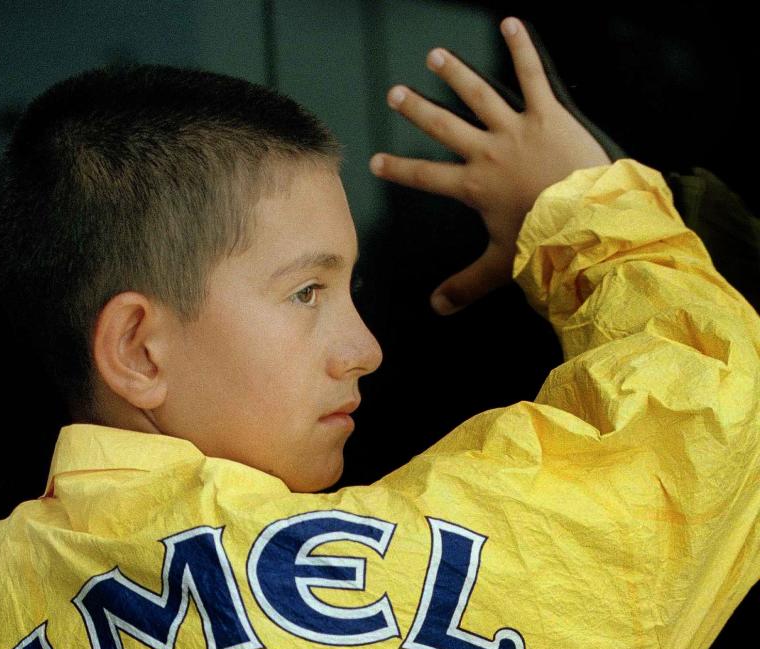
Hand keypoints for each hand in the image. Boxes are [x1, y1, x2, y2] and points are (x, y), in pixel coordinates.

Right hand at [370, 17, 610, 312]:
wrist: (584, 219)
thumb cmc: (544, 244)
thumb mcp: (500, 268)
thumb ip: (465, 286)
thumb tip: (436, 309)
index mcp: (474, 187)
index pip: (426, 177)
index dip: (399, 170)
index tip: (376, 161)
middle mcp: (488, 152)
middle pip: (444, 128)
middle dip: (417, 111)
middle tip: (395, 94)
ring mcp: (516, 129)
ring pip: (479, 95)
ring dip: (455, 74)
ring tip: (435, 56)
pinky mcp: (547, 114)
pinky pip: (532, 75)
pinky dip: (521, 48)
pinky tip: (510, 23)